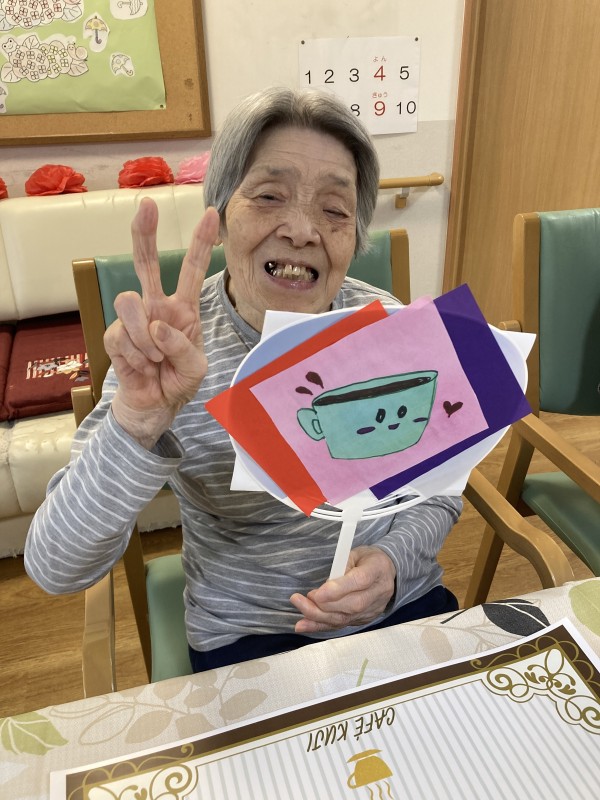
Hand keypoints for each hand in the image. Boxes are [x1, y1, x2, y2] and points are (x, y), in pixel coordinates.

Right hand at [104, 198, 219, 447]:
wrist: (155, 405)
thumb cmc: (179, 380)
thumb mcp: (196, 367)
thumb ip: (182, 346)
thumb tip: (158, 326)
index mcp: (184, 308)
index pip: (192, 269)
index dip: (202, 241)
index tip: (212, 212)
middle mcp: (157, 306)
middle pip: (146, 262)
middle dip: (145, 233)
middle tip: (146, 205)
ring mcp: (134, 320)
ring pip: (129, 301)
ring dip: (144, 336)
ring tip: (154, 358)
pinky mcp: (114, 337)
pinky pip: (122, 336)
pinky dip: (136, 357)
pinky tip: (143, 367)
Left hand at [290, 546, 395, 633]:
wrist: (388, 572)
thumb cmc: (368, 559)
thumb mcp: (356, 553)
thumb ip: (341, 566)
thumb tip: (324, 587)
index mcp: (377, 569)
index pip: (359, 582)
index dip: (337, 590)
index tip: (316, 594)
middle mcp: (378, 593)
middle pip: (351, 605)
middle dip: (322, 606)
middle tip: (299, 600)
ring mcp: (372, 609)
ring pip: (345, 619)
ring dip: (318, 618)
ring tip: (299, 614)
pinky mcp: (364, 619)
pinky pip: (341, 625)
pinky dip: (321, 626)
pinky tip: (304, 626)